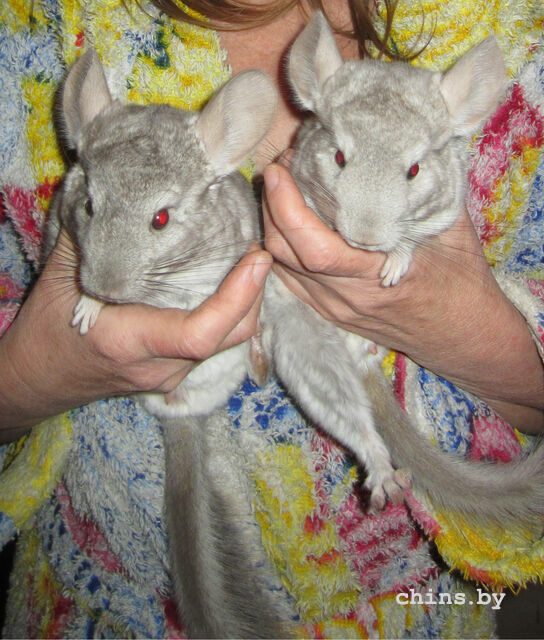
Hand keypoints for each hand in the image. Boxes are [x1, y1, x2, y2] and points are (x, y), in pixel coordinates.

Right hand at [0, 230, 271, 438]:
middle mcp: (158, 367)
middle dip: (254, 294)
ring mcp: (169, 375)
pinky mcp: (174, 373)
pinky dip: (230, 315)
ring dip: (247, 304)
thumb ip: (90, 237)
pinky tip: (231, 286)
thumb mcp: (59, 278)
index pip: (199, 333)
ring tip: (250, 262)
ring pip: (227, 343)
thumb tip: (121, 193)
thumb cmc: (47, 330)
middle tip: (259, 251)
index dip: (236, 298)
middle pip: (228, 337)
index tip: (256, 259)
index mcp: (129, 342)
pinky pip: (215, 345)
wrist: (40, 379)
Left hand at [263, 163, 543, 432]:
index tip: (281, 169)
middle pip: (286, 254)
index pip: (315, 249)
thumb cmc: (462, 282)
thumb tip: (408, 144)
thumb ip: (428, 189)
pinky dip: (280, 249)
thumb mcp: (454, 231)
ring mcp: (334, 308)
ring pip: (281, 268)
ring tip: (279, 189)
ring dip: (271, 226)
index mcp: (376, 277)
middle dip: (271, 207)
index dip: (288, 207)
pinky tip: (285, 223)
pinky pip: (289, 280)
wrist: (462, 336)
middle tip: (279, 168)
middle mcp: (346, 297)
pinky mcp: (329, 312)